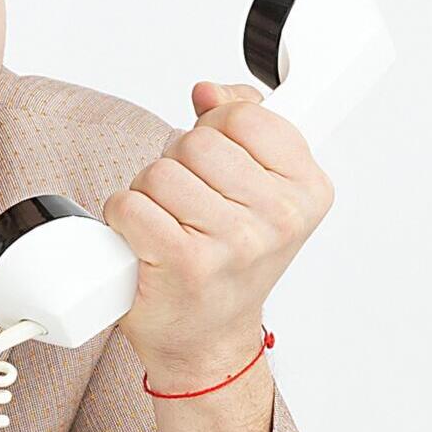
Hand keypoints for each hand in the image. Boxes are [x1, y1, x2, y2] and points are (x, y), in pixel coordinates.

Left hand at [101, 80, 332, 388]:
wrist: (208, 339)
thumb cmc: (230, 262)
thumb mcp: (259, 189)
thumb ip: (243, 125)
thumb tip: (208, 91)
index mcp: (307, 190)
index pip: (245, 115)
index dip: (216, 130)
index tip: (220, 162)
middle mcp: (278, 217)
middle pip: (196, 142)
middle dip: (178, 164)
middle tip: (187, 203)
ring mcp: (234, 242)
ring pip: (159, 173)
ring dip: (148, 194)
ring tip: (168, 224)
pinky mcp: (184, 263)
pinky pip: (130, 205)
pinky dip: (123, 218)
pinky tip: (144, 240)